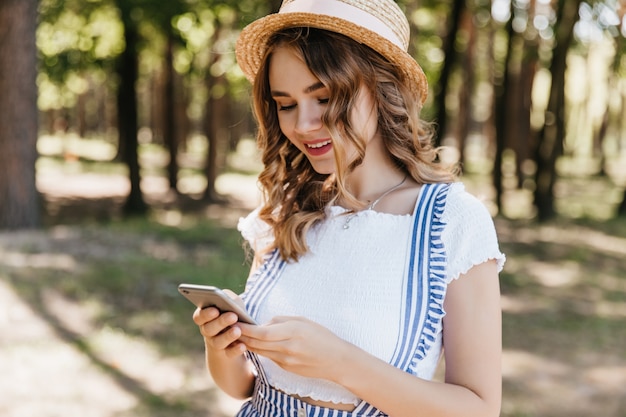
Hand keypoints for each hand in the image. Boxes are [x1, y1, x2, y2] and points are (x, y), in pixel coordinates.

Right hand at [192, 290, 246, 358]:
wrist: (236, 333)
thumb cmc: (232, 312)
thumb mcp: (232, 303)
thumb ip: (229, 298)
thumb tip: (231, 300)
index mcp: (204, 317)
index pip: (199, 317)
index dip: (206, 314)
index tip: (215, 310)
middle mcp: (207, 331)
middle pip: (209, 329)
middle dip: (221, 322)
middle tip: (233, 316)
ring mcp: (215, 343)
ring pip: (218, 342)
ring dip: (228, 336)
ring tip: (237, 330)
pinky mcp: (226, 353)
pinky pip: (229, 353)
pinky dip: (235, 350)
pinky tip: (242, 345)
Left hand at [238, 316, 352, 381]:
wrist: (336, 360)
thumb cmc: (321, 336)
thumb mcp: (303, 321)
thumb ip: (281, 320)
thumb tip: (263, 323)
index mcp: (292, 332)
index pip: (262, 332)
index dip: (246, 328)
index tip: (235, 321)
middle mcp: (287, 348)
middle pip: (257, 343)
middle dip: (242, 335)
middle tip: (230, 327)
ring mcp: (286, 360)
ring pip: (260, 351)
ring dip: (247, 343)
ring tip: (237, 334)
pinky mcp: (286, 368)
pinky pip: (268, 357)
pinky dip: (260, 349)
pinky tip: (254, 343)